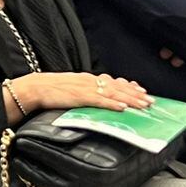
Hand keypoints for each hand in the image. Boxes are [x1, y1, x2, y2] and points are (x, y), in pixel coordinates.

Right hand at [13, 72, 151, 112]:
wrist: (34, 88)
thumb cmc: (51, 91)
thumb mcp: (71, 89)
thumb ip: (85, 93)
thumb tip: (97, 100)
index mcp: (88, 79)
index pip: (113, 82)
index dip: (129, 86)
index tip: (142, 91)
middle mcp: (90, 81)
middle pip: (117, 87)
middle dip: (135, 94)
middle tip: (150, 100)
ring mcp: (85, 88)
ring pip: (113, 92)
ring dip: (130, 99)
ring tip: (143, 105)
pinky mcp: (79, 96)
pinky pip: (99, 100)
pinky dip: (112, 103)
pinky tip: (122, 107)